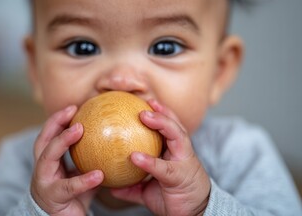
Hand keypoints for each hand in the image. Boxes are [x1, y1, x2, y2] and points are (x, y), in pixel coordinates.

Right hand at [31, 105, 103, 215]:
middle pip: (43, 140)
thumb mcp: (81, 172)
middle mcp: (43, 168)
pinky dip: (84, 180)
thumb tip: (116, 140)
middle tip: (71, 110)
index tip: (73, 106)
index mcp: (49, 160)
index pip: (49, 135)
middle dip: (54, 122)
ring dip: (62, 140)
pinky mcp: (54, 196)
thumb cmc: (73, 194)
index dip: (58, 119)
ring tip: (79, 129)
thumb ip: (92, 158)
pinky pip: (69, 186)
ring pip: (48, 157)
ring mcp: (45, 181)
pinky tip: (99, 174)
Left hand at [111, 100, 210, 215]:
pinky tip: (135, 157)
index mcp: (175, 153)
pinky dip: (149, 161)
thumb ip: (133, 186)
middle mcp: (181, 153)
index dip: (160, 114)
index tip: (146, 103)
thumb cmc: (173, 197)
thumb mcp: (149, 190)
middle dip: (163, 112)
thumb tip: (111, 186)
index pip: (169, 129)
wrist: (195, 214)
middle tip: (147, 103)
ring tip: (145, 116)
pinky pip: (163, 167)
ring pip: (177, 136)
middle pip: (175, 126)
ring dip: (162, 123)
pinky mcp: (179, 177)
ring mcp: (183, 162)